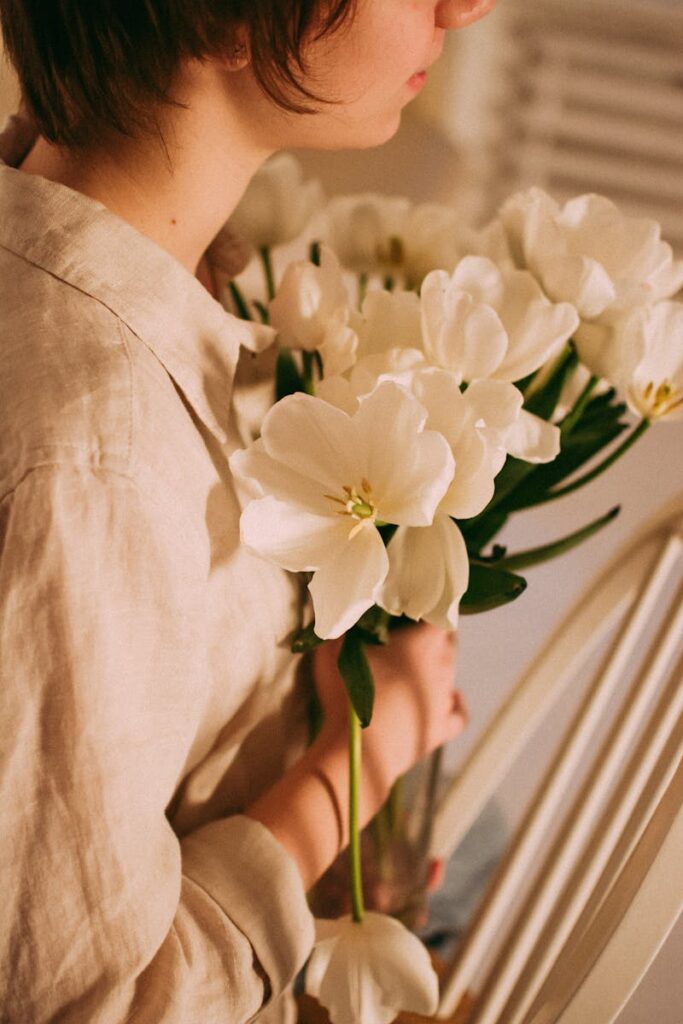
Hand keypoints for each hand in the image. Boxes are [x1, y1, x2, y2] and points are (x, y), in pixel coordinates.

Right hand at [312, 623, 466, 818]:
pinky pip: (458, 710)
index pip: (439, 612)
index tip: (411, 605)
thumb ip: (348, 625)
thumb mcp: (336, 647)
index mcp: (423, 641)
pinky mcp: (441, 728)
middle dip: (431, 634)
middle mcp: (442, 666)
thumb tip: (350, 610)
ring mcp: (444, 699)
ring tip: (412, 667)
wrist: (358, 750)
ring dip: (436, 666)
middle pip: (447, 641)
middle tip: (405, 635)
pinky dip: (454, 701)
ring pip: (451, 672)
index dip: (427, 607)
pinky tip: (448, 697)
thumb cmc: (347, 692)